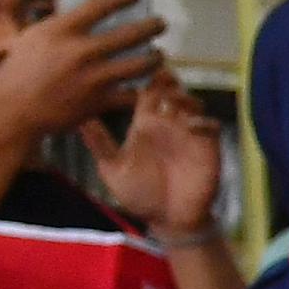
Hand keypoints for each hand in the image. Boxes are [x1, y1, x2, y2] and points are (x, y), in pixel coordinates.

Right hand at [0, 0, 165, 147]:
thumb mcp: (30, 40)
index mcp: (61, 31)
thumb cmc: (17, 73)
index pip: (101, 4)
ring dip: (154, 58)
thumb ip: (57, 27)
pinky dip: (138, 90)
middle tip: (161, 23)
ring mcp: (92, 78)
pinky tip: (140, 85)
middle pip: (131, 34)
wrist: (12, 113)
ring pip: (140, 64)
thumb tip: (81, 13)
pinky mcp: (98, 103)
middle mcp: (80, 52)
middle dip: (152, 26)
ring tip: (158, 55)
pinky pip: (131, 94)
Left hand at [87, 66, 223, 236]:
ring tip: (173, 101)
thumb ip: (100, 143)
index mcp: (145, 125)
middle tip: (159, 77)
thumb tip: (78, 119)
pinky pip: (210, 125)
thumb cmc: (140, 195)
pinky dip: (202, 120)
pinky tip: (190, 126)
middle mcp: (167, 125)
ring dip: (185, 96)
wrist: (168, 220)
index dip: (145, 78)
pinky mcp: (206, 147)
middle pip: (171, 90)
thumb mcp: (113, 169)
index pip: (147, 92)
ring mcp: (188, 135)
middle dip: (167, 79)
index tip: (136, 69)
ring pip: (192, 102)